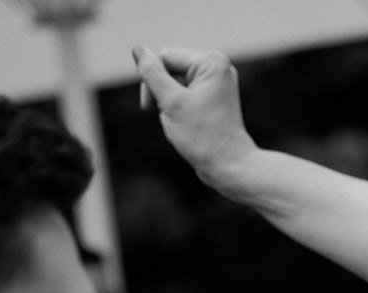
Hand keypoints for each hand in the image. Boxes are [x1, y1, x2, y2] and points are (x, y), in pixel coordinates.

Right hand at [133, 46, 258, 187]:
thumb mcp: (171, 102)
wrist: (229, 166)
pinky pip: (185, 94)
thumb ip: (151, 73)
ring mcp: (217, 82)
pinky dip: (179, 109)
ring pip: (175, 83)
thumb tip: (139, 50)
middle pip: (170, 68)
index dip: (152, 80)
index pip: (164, 57)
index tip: (150, 107)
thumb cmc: (202, 137)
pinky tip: (188, 125)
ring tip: (183, 123)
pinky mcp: (214, 96)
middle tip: (171, 117)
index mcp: (211, 62)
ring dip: (170, 103)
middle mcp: (217, 67)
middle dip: (163, 93)